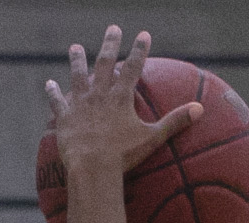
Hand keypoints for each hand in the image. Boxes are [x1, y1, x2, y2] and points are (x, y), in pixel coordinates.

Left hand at [46, 27, 199, 182]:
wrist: (92, 167)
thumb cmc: (124, 155)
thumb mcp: (152, 137)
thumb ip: (175, 121)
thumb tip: (200, 109)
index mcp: (120, 97)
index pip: (133, 67)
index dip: (139, 50)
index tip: (143, 34)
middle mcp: (99, 94)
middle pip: (104, 63)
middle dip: (109, 44)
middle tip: (112, 28)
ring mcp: (80, 104)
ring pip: (77, 76)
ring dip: (77, 60)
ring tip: (75, 47)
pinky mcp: (64, 117)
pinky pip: (57, 101)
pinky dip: (53, 92)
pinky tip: (49, 83)